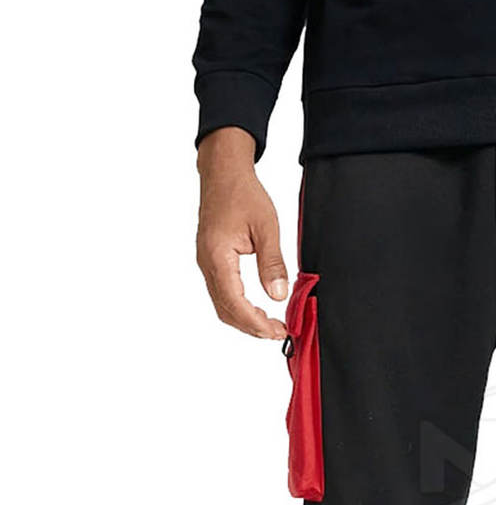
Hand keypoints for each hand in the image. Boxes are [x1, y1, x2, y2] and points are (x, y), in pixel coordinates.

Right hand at [196, 127, 287, 339]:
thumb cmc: (243, 193)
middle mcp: (206, 263)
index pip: (234, 303)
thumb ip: (272, 263)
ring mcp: (206, 263)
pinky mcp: (210, 261)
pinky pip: (221, 293)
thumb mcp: (267, 227)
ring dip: (245, 320)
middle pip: (226, 310)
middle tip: (279, 332)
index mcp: (218, 256)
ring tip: (271, 325)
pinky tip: (257, 309)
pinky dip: (239, 307)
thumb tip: (278, 295)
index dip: (257, 323)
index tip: (279, 331)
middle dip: (252, 327)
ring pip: (222, 305)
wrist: (223, 172)